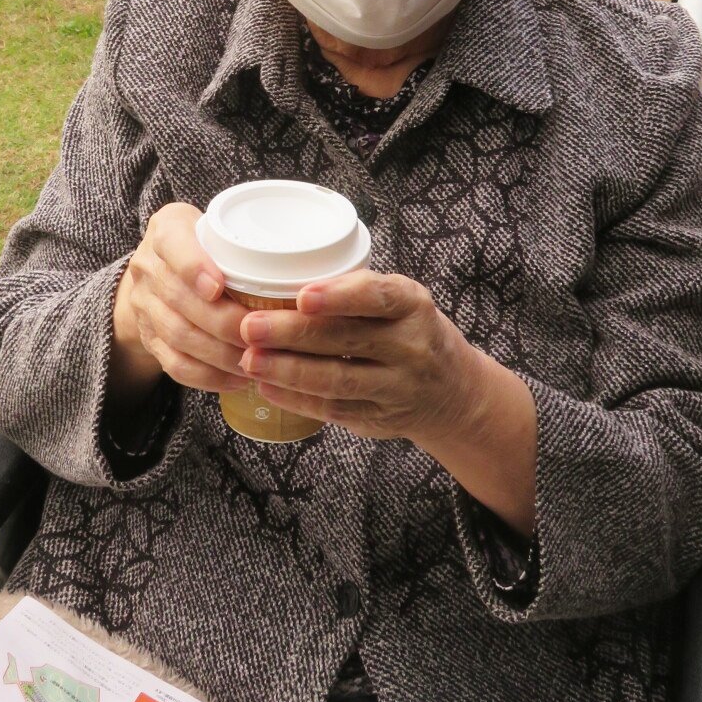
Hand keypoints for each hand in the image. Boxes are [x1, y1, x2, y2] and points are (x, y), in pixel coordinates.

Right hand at [112, 203, 248, 396]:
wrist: (156, 273)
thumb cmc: (202, 245)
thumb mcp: (215, 227)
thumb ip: (243, 240)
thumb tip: (303, 264)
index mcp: (166, 230)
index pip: (174, 245)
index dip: (194, 268)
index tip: (219, 288)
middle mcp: (148, 267)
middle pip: (180, 299)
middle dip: (223, 322)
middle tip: (260, 335)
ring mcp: (144, 305)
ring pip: (179, 336)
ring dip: (221, 354)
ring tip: (256, 361)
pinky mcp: (149, 339)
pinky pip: (175, 365)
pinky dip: (209, 376)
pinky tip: (238, 379)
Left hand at [239, 269, 537, 534]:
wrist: (452, 391)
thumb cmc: (409, 330)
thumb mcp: (400, 300)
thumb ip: (355, 290)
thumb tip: (283, 284)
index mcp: (413, 305)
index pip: (377, 297)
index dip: (339, 296)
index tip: (302, 295)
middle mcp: (410, 347)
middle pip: (345, 340)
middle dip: (292, 333)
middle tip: (249, 327)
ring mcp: (396, 387)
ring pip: (336, 380)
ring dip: (287, 371)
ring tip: (249, 360)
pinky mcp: (380, 418)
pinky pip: (333, 410)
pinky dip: (296, 399)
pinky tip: (267, 387)